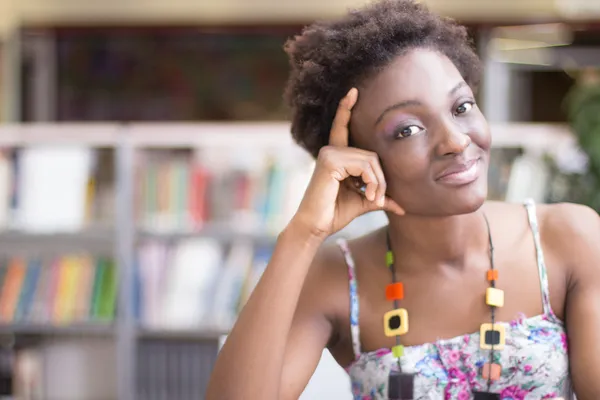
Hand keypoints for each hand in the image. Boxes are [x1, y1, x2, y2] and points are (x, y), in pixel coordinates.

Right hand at [291, 88, 403, 238]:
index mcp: (335, 156)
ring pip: (370, 160)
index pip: (342, 128)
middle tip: (379, 198)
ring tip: (373, 198)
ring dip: (377, 182)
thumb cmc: (335, 213)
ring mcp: (329, 154)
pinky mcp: (330, 161)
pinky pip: (364, 165)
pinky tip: (368, 194)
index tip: (353, 91)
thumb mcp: (363, 202)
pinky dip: (372, 181)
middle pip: (371, 154)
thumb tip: (403, 206)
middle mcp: (330, 151)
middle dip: (380, 178)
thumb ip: (379, 196)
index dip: (346, 109)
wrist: (316, 226)